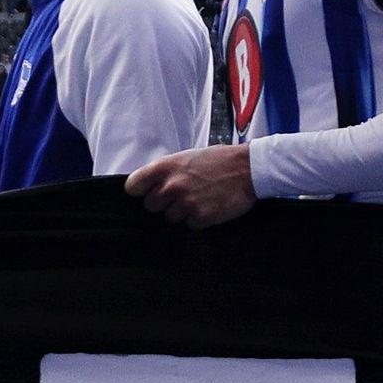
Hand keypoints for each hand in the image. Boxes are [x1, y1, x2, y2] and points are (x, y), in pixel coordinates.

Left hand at [126, 145, 259, 227]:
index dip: (141, 190)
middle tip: (182, 195)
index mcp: (165, 167)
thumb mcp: (186, 157)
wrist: (249, 168)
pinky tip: (210, 206)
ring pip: (171, 217)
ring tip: (200, 198)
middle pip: (151, 206)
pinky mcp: (201, 217)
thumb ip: (166, 172)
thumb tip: (151, 186)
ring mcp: (186, 203)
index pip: (133, 187)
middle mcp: (172, 186)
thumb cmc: (219, 160)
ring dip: (183, 212)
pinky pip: (190, 225)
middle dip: (164, 203)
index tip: (148, 191)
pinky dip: (199, 219)